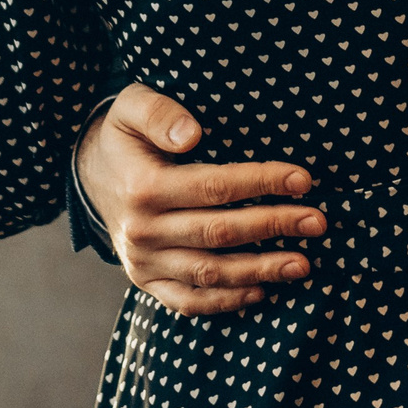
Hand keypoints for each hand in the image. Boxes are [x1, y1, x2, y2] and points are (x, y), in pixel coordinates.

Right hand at [78, 83, 325, 313]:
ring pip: (210, 273)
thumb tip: (193, 135)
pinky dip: (227, 301)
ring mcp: (143, 262)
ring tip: (303, 264)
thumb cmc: (125, 135)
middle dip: (274, 226)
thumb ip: (160, 113)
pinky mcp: (146, 282)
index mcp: (142, 187)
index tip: (303, 179)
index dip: (261, 182)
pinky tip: (263, 290)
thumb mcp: (132, 106)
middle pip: (220, 233)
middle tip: (317, 221)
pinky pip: (189, 301)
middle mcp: (141, 231)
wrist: (90, 176)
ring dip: (261, 270)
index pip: (214, 187)